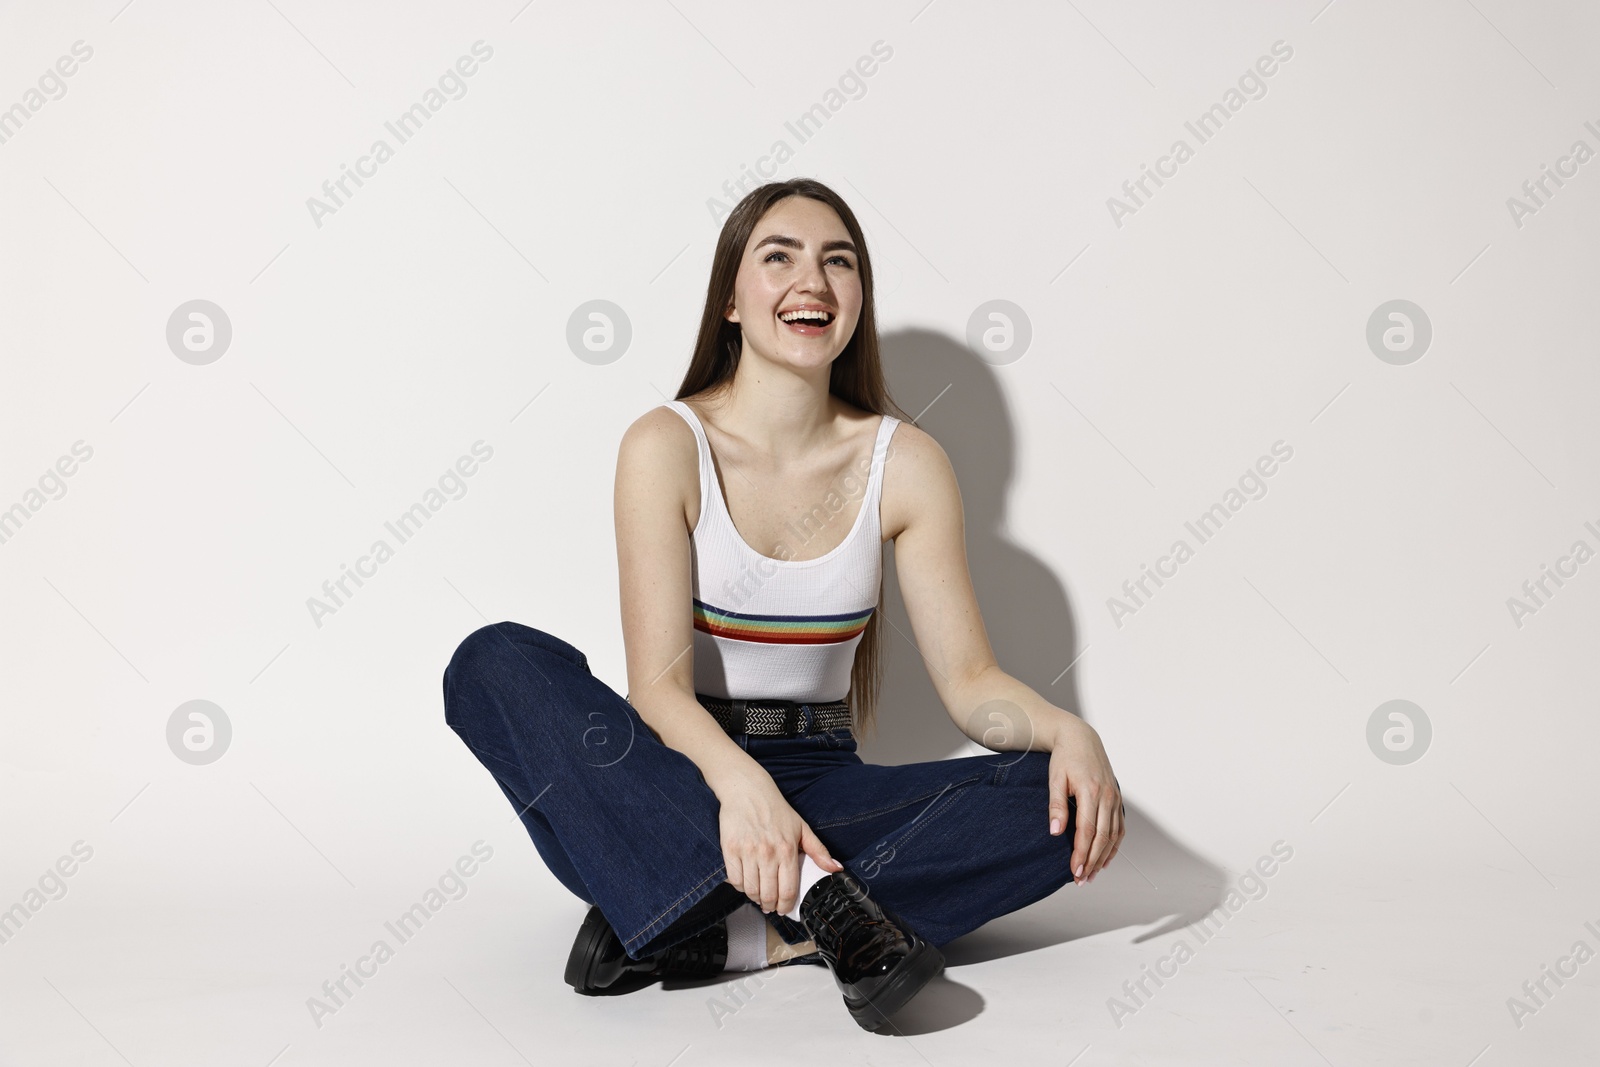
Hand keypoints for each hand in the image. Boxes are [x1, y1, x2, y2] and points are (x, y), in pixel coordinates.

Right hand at [717, 774, 842, 912]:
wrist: (747, 790)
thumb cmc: (775, 809)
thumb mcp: (802, 827)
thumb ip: (819, 850)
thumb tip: (836, 867)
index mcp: (787, 850)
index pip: (788, 890)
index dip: (786, 906)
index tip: (784, 909)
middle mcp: (767, 853)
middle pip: (768, 895)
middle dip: (770, 905)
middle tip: (770, 905)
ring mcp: (748, 852)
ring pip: (751, 890)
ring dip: (755, 898)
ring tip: (759, 896)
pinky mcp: (730, 849)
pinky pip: (735, 879)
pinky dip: (741, 887)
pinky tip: (746, 883)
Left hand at [1046, 716, 1123, 884]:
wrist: (1080, 738)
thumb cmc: (1064, 758)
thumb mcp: (1055, 779)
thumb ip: (1056, 805)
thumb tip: (1055, 832)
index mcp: (1091, 791)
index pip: (1087, 831)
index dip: (1082, 854)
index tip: (1074, 871)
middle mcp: (1107, 796)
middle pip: (1103, 837)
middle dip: (1092, 862)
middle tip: (1081, 880)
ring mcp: (1115, 797)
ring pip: (1114, 835)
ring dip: (1103, 857)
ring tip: (1091, 875)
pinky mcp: (1117, 798)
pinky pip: (1119, 827)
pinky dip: (1114, 845)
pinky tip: (1104, 858)